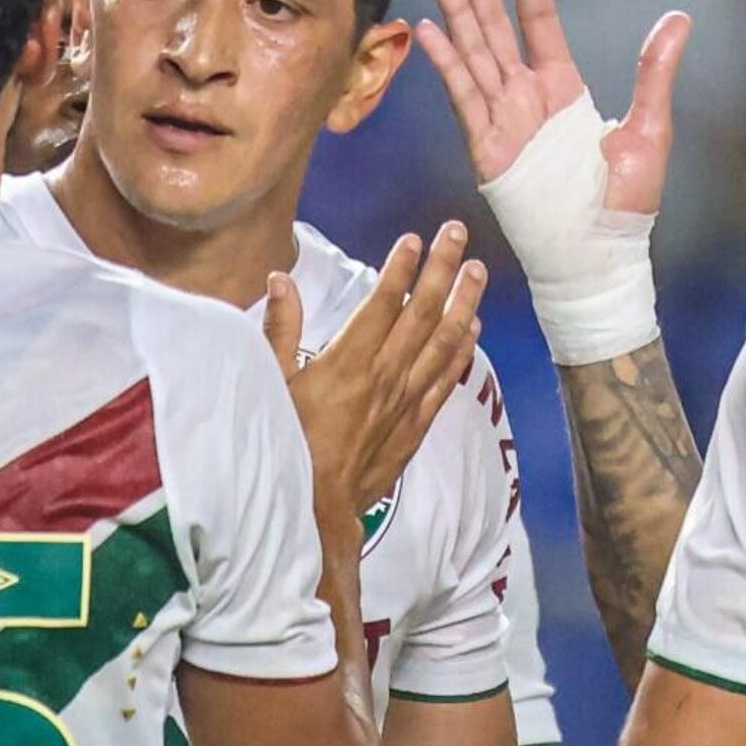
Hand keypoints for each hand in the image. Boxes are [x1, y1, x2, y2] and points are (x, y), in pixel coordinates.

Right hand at [270, 223, 486, 522]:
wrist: (316, 512)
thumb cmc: (285, 447)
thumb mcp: (268, 386)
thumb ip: (277, 331)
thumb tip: (280, 280)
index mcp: (347, 363)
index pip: (383, 303)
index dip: (401, 268)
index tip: (415, 238)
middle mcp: (385, 377)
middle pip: (422, 314)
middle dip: (441, 269)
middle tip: (457, 233)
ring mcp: (405, 402)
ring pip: (443, 344)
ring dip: (463, 304)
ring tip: (476, 271)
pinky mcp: (415, 426)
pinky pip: (446, 382)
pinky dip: (462, 353)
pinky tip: (473, 329)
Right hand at [417, 0, 689, 211]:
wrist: (600, 257)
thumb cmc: (625, 204)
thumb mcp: (649, 129)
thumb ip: (654, 72)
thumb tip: (679, 18)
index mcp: (562, 87)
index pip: (537, 17)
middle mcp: (526, 96)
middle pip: (495, 23)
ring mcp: (503, 119)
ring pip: (473, 51)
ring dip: (455, 8)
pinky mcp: (487, 148)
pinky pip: (464, 97)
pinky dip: (446, 64)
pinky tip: (429, 29)